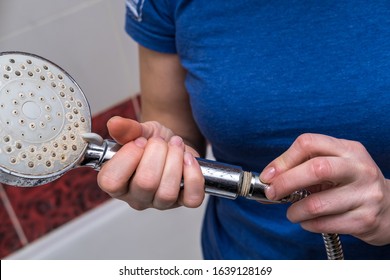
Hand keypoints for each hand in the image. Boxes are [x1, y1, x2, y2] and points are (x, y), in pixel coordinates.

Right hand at [97, 116, 204, 209]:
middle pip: (145, 184)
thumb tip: (115, 124)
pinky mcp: (183, 201)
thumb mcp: (139, 131)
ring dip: (175, 161)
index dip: (128, 157)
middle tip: (160, 141)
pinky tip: (189, 160)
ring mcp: (160, 203)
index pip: (112, 182)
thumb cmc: (153, 141)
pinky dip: (194, 175)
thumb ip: (126, 129)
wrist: (174, 143)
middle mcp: (136, 197)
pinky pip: (192, 198)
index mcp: (117, 183)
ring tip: (175, 146)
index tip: (140, 141)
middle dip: (157, 153)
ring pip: (167, 193)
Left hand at [259, 133, 389, 245]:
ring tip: (292, 213)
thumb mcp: (333, 167)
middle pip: (315, 168)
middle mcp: (359, 168)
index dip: (283, 160)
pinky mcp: (365, 219)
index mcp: (347, 149)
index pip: (309, 143)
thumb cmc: (350, 184)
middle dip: (286, 182)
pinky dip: (308, 224)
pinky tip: (308, 222)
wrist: (389, 208)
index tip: (269, 176)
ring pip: (317, 203)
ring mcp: (365, 194)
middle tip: (272, 193)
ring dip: (295, 211)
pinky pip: (325, 224)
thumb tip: (266, 181)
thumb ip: (303, 168)